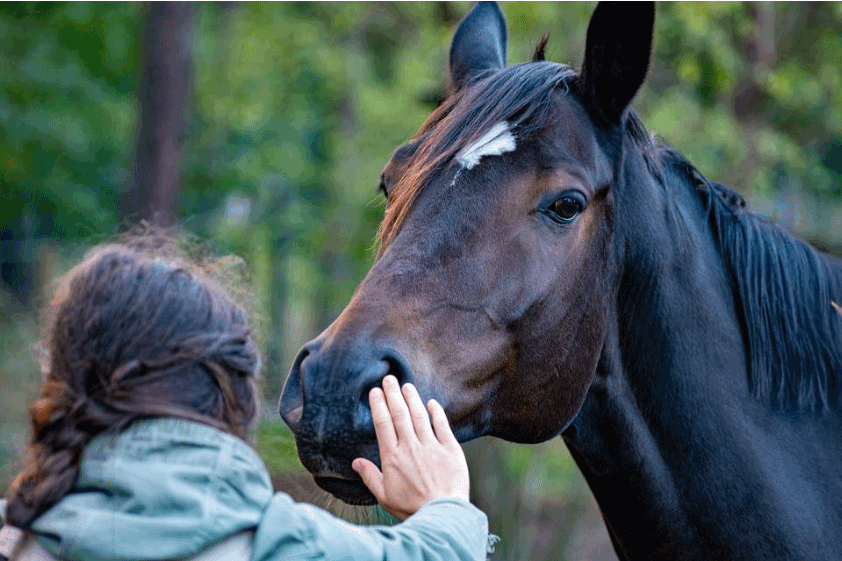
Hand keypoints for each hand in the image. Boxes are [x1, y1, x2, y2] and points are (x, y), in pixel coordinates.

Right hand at [351, 375, 470, 520]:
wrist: (442, 514)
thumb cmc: (411, 508)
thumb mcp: (384, 496)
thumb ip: (370, 476)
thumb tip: (355, 462)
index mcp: (393, 458)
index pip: (383, 424)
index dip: (378, 405)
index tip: (375, 392)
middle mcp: (410, 447)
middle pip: (399, 414)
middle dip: (393, 394)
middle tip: (388, 379)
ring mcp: (431, 446)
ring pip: (419, 416)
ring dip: (412, 398)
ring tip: (406, 385)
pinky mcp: (450, 449)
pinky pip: (442, 426)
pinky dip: (437, 413)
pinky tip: (432, 403)